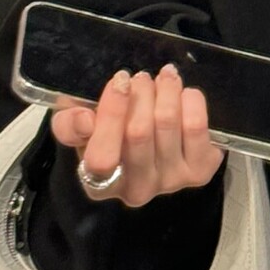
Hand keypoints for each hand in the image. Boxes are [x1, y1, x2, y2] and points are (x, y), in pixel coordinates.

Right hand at [50, 64, 226, 206]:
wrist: (151, 144)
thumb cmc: (108, 133)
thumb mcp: (78, 127)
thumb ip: (69, 124)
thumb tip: (85, 119)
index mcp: (99, 185)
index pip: (101, 158)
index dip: (110, 114)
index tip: (119, 80)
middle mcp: (136, 191)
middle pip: (138, 132)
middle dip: (140, 93)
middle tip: (141, 78)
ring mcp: (170, 183)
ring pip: (167, 122)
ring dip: (166, 90)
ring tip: (162, 79)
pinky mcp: (200, 171)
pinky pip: (197, 127)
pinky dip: (191, 101)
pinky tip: (184, 94)